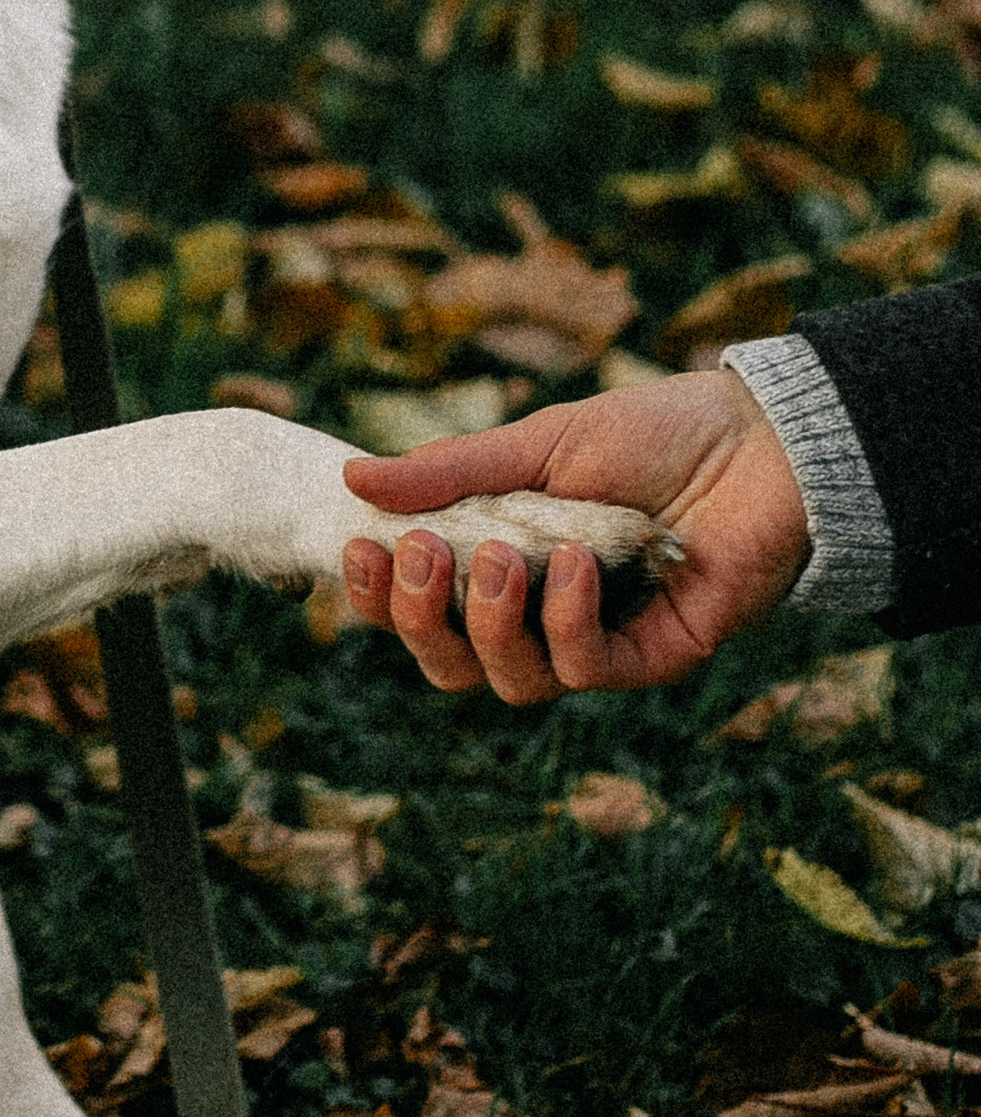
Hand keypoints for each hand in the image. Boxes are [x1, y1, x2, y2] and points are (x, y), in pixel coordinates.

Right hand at [339, 368, 809, 702]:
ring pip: (511, 680)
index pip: (421, 611)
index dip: (380, 597)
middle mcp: (540, 617)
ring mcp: (595, 641)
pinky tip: (574, 563)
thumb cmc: (653, 436)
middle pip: (452, 664)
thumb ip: (454, 471)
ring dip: (491, 622)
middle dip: (421, 618)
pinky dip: (567, 620)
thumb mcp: (540, 442)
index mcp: (502, 566)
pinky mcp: (653, 657)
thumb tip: (354, 480)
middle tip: (424, 553)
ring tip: (504, 554)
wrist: (762, 442)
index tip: (361, 547)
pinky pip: (587, 669)